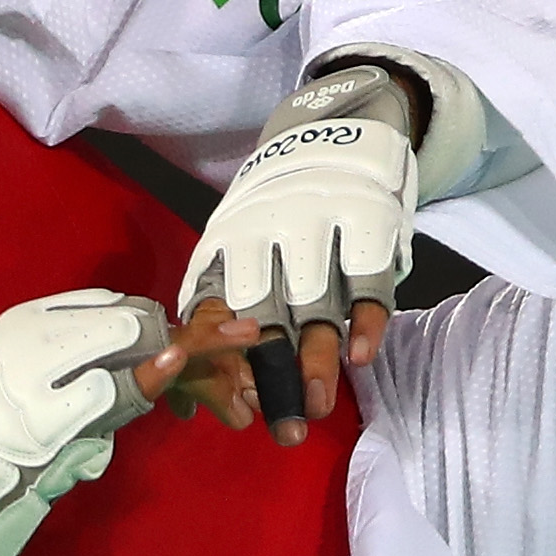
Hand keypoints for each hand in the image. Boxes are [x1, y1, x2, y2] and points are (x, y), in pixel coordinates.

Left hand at [184, 59, 425, 443]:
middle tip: (282, 426)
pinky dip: (366, 319)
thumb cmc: (282, 211)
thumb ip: (222, 306)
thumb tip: (188, 394)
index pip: (218, 311)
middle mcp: (266, 233)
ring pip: (315, 302)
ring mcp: (318, 226)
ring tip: (320, 405)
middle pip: (264, 314)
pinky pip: (367, 278)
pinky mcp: (367, 220)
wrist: (337, 128)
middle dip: (271, 375)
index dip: (224, 365)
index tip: (235, 412)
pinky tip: (362, 357)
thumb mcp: (238, 243)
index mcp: (227, 242)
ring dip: (317, 358)